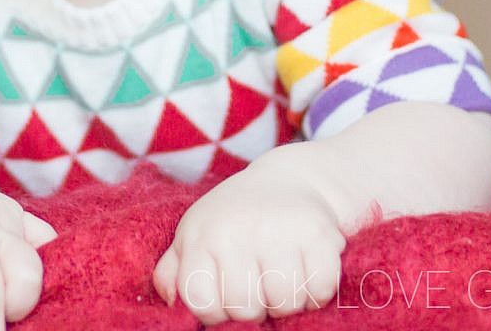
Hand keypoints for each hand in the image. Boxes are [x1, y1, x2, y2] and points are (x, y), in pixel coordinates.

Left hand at [152, 158, 346, 323]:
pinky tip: (305, 270)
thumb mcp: (195, 235)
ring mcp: (279, 230)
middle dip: (255, 307)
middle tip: (258, 283)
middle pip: (246, 308)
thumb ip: (175, 271)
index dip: (217, 311)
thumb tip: (170, 302)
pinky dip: (317, 291)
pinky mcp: (318, 232)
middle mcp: (237, 230)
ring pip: (285, 303)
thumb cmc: (234, 218)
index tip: (226, 296)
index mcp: (202, 235)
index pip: (203, 303)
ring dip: (287, 301)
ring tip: (281, 276)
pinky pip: (320, 289)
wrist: (286, 180)